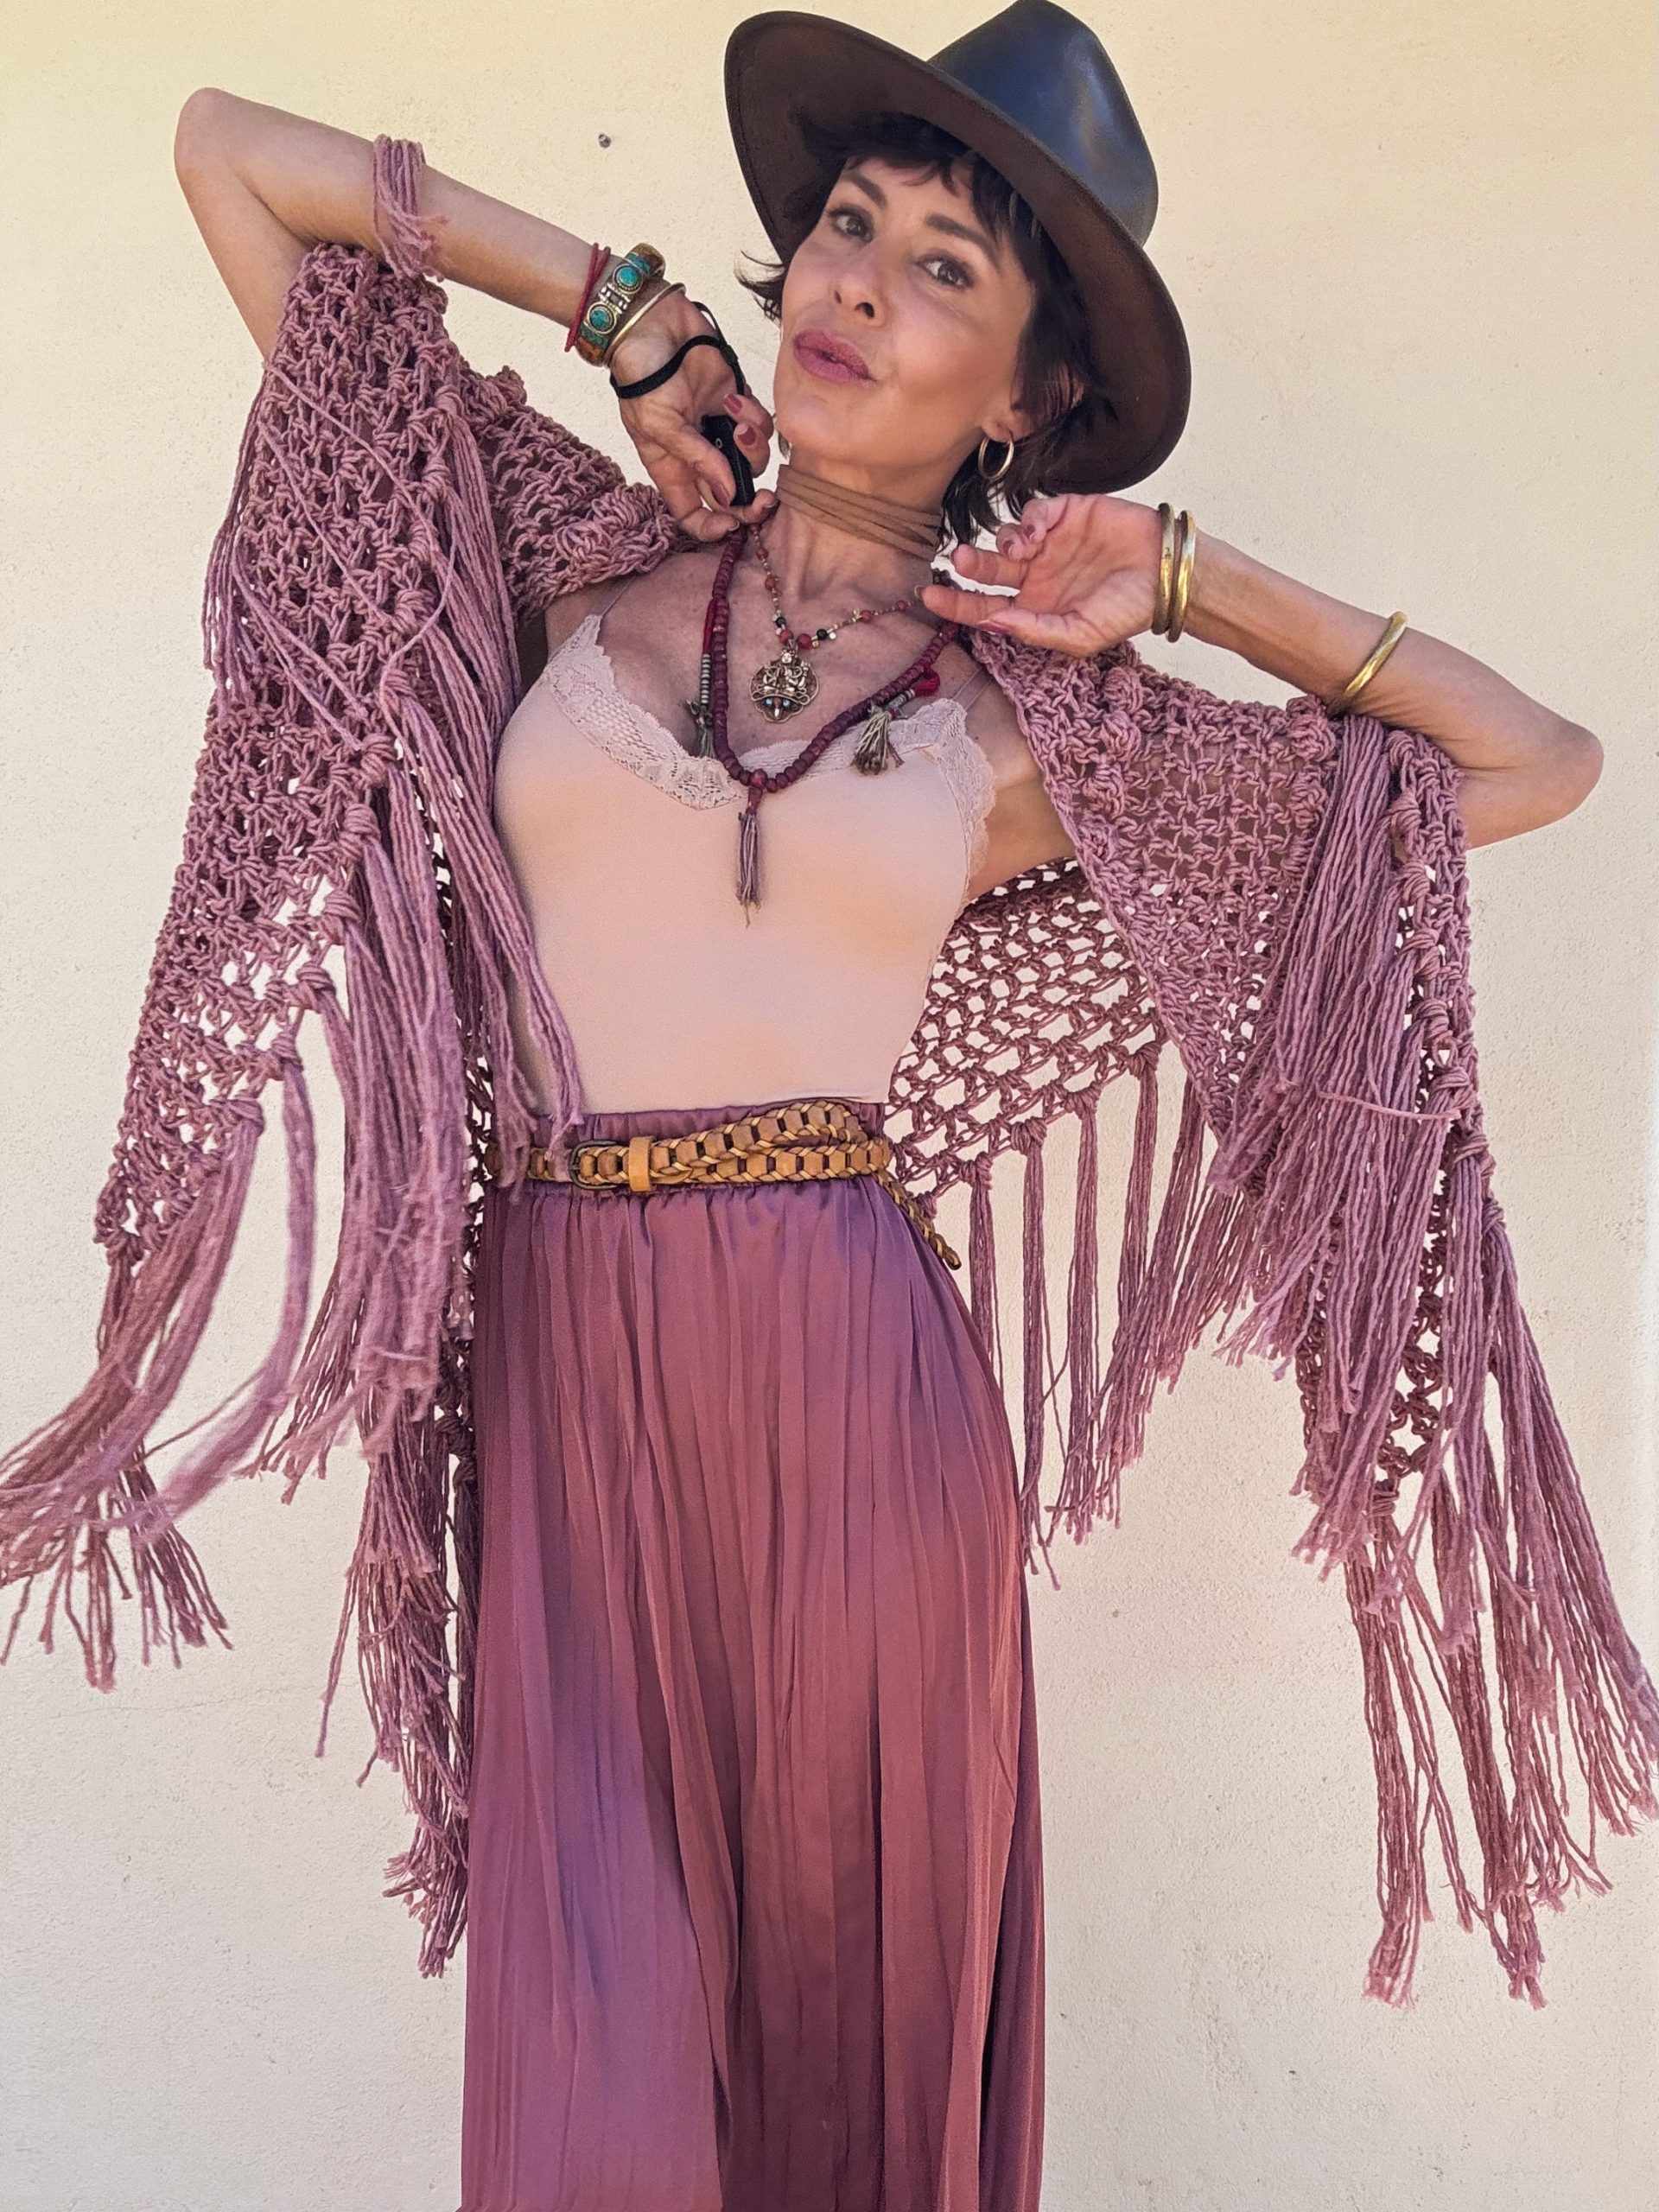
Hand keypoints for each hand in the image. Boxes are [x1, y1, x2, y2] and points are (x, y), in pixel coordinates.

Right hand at [605, 285, 777, 543]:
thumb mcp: (660, 424)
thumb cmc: (643, 375)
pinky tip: (735, 399)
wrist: (652, 322)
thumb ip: (697, 459)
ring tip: (737, 420)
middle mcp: (698, 454)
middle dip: (752, 500)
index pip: (692, 512)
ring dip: (753, 446)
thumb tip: (727, 494)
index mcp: (671, 467)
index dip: (712, 527)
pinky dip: (754, 416)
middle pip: (732, 494)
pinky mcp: (735, 402)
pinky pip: (759, 423)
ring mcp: (718, 428)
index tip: (733, 525)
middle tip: (767, 498)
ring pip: (752, 459)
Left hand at [918, 493, 1163, 655]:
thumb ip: (1036, 631)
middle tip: (961, 562)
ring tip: (1019, 550)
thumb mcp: (1080, 635)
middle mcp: (1036, 576)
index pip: (985, 606)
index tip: (929, 597)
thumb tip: (994, 622)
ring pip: (1006, 538)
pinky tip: (1039, 534)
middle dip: (971, 566)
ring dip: (1002, 542)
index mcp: (1034, 608)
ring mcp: (1049, 544)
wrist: (1166, 574)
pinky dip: (1029, 521)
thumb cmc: (1127, 611)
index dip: (957, 603)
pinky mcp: (1065, 514)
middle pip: (988, 570)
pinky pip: (1034, 513)